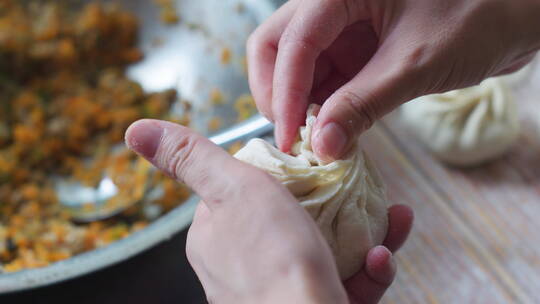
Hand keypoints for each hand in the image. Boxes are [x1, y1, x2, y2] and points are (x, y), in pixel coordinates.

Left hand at [125, 119, 412, 303]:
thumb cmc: (272, 260)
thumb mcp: (234, 189)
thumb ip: (192, 158)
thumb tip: (136, 128)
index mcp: (216, 237)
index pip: (244, 192)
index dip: (277, 174)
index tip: (309, 161)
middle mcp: (243, 268)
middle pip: (293, 219)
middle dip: (334, 201)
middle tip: (359, 185)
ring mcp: (279, 291)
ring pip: (327, 249)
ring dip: (364, 230)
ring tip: (390, 216)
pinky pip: (346, 281)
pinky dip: (369, 267)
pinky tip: (381, 257)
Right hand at [247, 0, 539, 160]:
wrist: (517, 14)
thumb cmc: (479, 17)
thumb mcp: (415, 64)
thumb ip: (364, 104)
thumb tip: (322, 145)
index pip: (293, 41)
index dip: (285, 92)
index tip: (289, 137)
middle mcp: (335, 4)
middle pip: (277, 45)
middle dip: (278, 91)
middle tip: (290, 134)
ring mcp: (345, 27)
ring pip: (299, 66)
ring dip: (302, 104)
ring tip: (314, 141)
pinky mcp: (358, 48)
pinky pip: (327, 79)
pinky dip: (326, 106)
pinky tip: (333, 130)